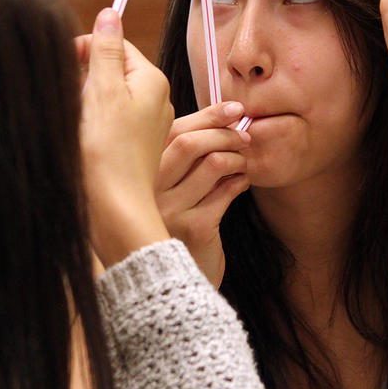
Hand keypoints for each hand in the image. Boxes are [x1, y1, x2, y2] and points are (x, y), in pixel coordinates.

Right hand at [77, 8, 173, 266]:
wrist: (113, 209)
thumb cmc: (107, 151)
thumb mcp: (102, 91)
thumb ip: (104, 49)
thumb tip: (110, 12)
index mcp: (151, 80)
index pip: (116, 45)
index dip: (87, 49)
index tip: (65, 64)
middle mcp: (154, 100)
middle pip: (110, 71)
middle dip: (84, 79)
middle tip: (73, 103)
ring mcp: (144, 126)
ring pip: (106, 98)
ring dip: (85, 105)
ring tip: (79, 126)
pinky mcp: (131, 148)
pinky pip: (108, 123)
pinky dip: (90, 127)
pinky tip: (83, 144)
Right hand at [155, 102, 250, 286]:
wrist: (171, 279)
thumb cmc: (175, 225)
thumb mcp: (171, 188)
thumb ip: (184, 158)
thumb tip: (223, 118)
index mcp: (142, 172)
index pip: (174, 130)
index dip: (208, 115)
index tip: (235, 109)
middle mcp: (149, 189)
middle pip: (191, 143)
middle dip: (225, 134)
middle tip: (245, 137)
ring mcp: (169, 209)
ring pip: (213, 164)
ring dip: (237, 158)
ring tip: (243, 163)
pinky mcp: (193, 227)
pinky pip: (225, 192)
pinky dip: (240, 182)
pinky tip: (243, 183)